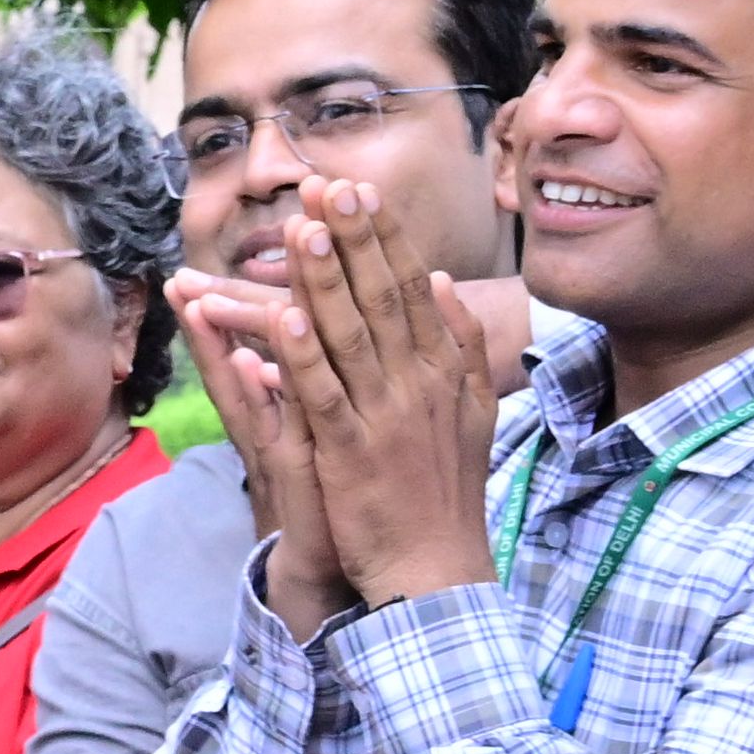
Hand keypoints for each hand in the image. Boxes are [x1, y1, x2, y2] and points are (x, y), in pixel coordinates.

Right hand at [169, 269, 352, 635]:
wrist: (342, 559)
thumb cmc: (340, 488)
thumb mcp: (331, 423)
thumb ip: (317, 376)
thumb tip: (309, 327)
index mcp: (295, 394)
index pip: (275, 327)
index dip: (253, 286)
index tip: (243, 240)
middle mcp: (279, 414)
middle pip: (245, 350)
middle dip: (216, 307)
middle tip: (181, 269)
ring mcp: (285, 439)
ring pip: (247, 380)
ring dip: (222, 337)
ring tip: (193, 297)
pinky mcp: (300, 467)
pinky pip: (280, 421)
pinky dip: (258, 391)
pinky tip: (240, 359)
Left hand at [263, 177, 507, 608]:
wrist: (437, 569)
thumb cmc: (445, 492)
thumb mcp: (471, 410)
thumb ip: (460, 345)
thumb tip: (445, 282)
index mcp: (441, 370)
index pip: (410, 287)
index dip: (381, 237)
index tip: (358, 191)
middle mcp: (417, 384)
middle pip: (381, 297)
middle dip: (352, 239)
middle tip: (325, 185)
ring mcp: (384, 417)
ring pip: (349, 335)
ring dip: (324, 281)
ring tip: (301, 230)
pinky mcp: (350, 453)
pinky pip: (322, 395)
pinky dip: (302, 356)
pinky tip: (281, 318)